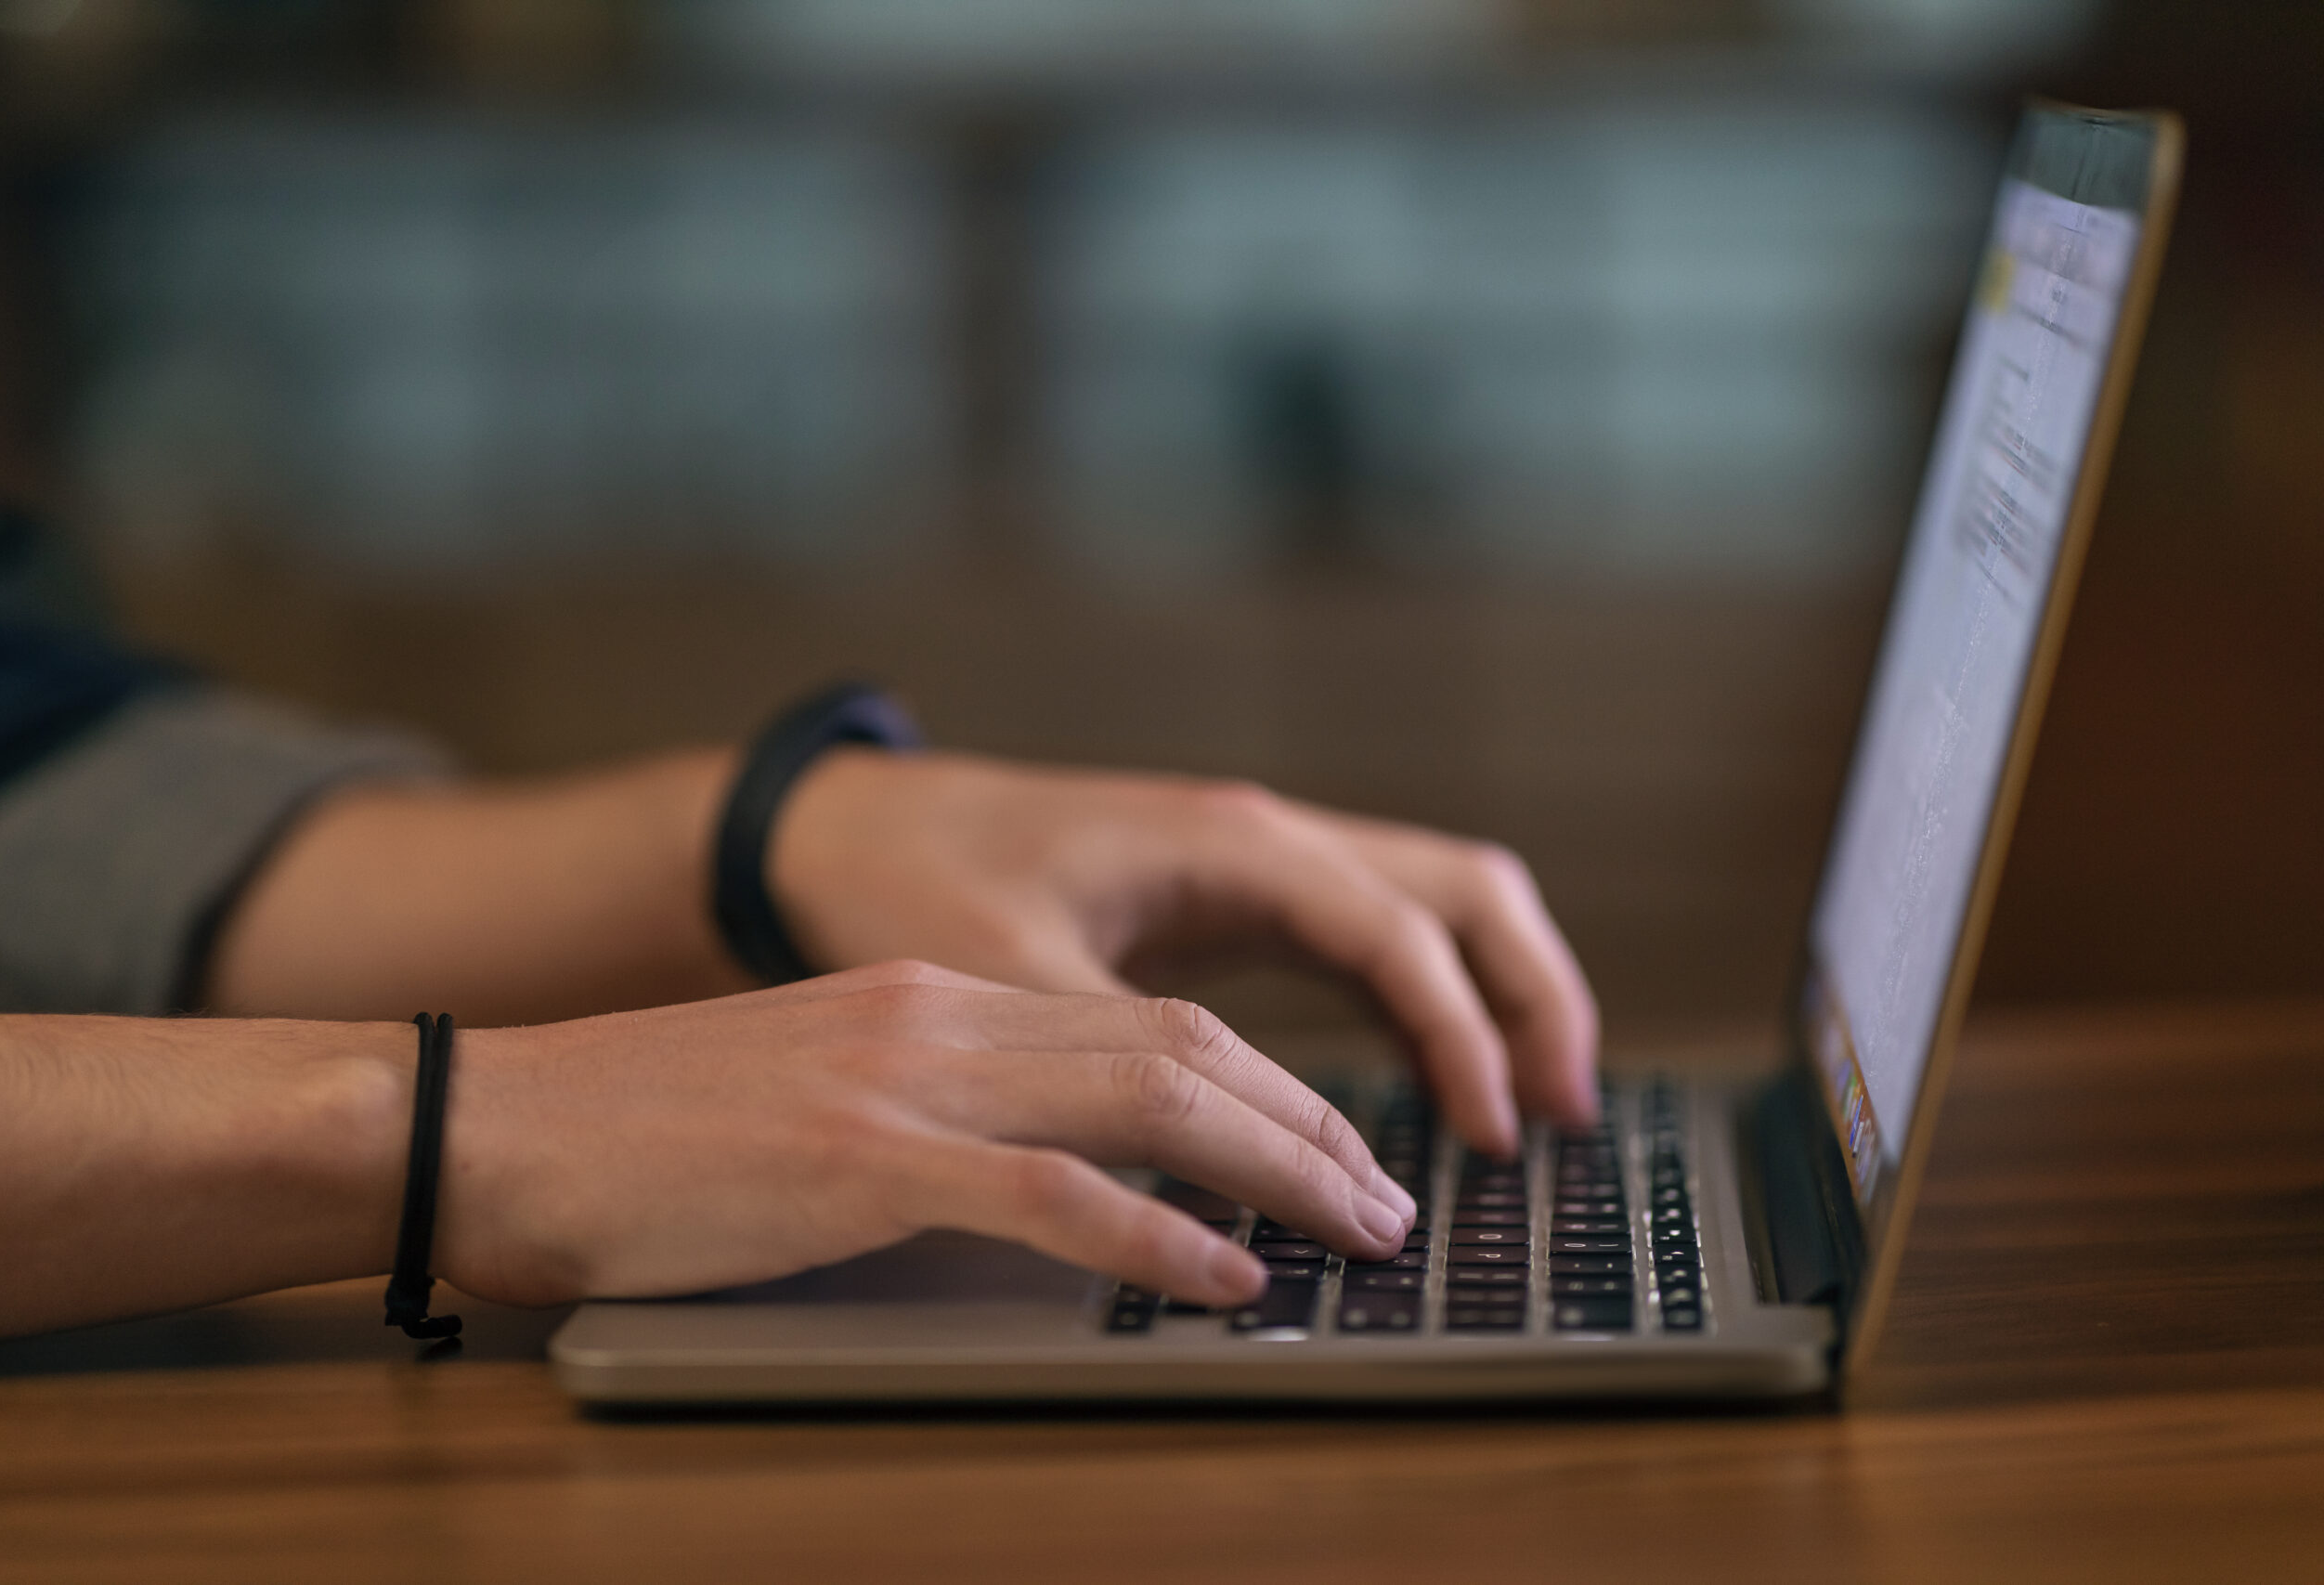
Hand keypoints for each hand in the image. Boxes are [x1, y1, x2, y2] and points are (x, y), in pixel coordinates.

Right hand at [440, 961, 1414, 1309]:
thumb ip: (928, 1123)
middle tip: (1387, 1195)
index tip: (1332, 1145)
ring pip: (1147, 1097)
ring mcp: (904, 1078)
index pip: (1143, 1020)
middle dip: (1309, 1119)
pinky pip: (1051, 1194)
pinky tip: (1229, 1276)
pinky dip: (1160, 1235)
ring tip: (1357, 1232)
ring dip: (1277, 1167)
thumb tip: (1045, 1193)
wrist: (492, 1124)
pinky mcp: (860, 1160)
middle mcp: (938, 1014)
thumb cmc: (636, 1135)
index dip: (1264, 1083)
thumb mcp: (810, 1103)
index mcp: (931, 996)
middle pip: (1181, 1044)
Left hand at [769, 751, 1599, 1153]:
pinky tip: (1439, 1085)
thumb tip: (1224, 1156)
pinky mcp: (1239, 898)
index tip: (1488, 1141)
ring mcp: (1260, 861)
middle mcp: (1265, 836)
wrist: (849, 831)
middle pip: (1464, 890)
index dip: (1461, 1038)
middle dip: (1534, 996)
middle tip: (1564, 1119)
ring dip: (1498, 996)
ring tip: (1534, 1113)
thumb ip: (1124, 1058)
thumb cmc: (917, 885)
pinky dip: (1431, 1003)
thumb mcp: (1010, 981)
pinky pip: (1377, 937)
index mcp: (1228, 840)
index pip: (1397, 932)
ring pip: (1436, 904)